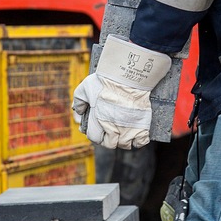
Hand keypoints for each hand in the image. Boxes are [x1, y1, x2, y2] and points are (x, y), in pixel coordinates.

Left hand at [71, 35, 170, 149]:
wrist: (127, 76)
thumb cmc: (105, 80)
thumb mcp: (84, 87)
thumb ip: (78, 101)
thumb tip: (78, 111)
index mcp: (98, 121)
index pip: (94, 138)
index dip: (94, 134)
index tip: (97, 129)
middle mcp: (113, 128)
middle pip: (110, 144)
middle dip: (108, 139)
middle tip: (110, 132)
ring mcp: (128, 128)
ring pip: (125, 144)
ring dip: (123, 140)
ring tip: (123, 132)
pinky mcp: (142, 124)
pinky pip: (141, 141)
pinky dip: (139, 140)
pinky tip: (136, 134)